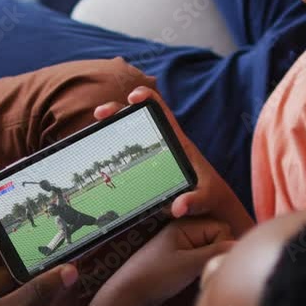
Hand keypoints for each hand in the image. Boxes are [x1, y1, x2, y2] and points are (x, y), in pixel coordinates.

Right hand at [94, 87, 254, 237]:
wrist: (212, 207)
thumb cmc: (211, 197)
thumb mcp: (205, 198)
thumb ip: (194, 201)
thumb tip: (178, 208)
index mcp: (178, 143)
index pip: (162, 112)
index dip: (148, 98)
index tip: (133, 98)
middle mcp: (163, 145)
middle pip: (138, 120)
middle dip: (118, 111)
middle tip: (100, 114)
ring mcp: (153, 157)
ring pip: (128, 136)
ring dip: (110, 129)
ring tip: (93, 129)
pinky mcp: (147, 171)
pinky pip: (127, 155)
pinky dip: (111, 149)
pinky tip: (96, 154)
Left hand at [106, 218, 233, 305]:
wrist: (129, 292)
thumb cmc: (158, 275)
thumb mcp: (190, 264)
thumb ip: (217, 253)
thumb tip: (240, 248)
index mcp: (186, 224)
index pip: (221, 228)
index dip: (222, 246)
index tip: (211, 262)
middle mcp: (185, 230)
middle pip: (217, 238)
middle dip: (217, 254)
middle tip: (206, 270)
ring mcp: (182, 244)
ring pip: (210, 250)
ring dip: (209, 263)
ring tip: (199, 276)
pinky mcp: (180, 258)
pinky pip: (201, 258)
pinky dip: (202, 268)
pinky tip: (195, 279)